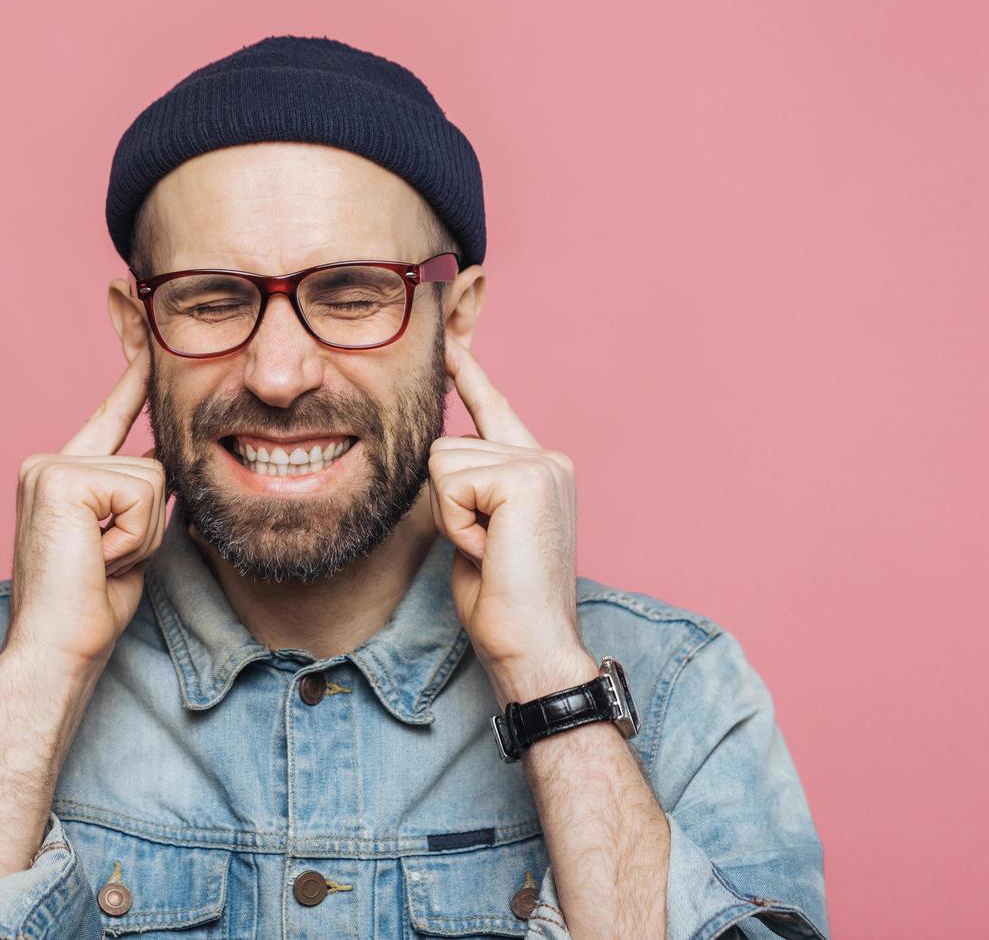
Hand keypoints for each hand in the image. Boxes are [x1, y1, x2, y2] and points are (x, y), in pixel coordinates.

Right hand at [8, 348, 167, 671]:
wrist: (54, 649)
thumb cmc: (89, 607)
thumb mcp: (128, 539)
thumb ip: (140, 496)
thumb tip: (166, 462)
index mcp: (63, 473)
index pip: (112, 412)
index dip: (134, 368)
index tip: (134, 310)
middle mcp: (50, 461)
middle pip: (152, 464)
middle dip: (149, 523)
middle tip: (106, 561)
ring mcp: (51, 467)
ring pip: (152, 480)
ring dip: (142, 534)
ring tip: (101, 561)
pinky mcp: (62, 479)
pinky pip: (140, 495)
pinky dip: (132, 537)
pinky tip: (97, 557)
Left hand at [427, 336, 594, 699]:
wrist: (534, 645)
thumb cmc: (504, 603)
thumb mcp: (479, 534)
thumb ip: (471, 492)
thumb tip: (441, 464)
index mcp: (539, 469)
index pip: (495, 409)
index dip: (470, 377)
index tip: (450, 344)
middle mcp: (547, 457)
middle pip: (445, 446)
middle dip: (447, 506)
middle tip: (486, 550)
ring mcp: (540, 463)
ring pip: (442, 461)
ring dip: (452, 517)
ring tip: (490, 551)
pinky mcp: (525, 476)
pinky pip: (450, 483)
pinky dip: (458, 524)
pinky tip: (491, 550)